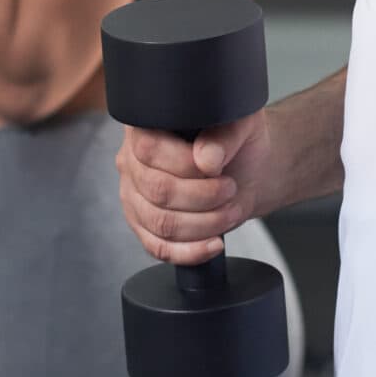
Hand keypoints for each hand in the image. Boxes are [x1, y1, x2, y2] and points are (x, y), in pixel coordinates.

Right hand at [119, 110, 269, 266]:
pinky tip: (215, 243)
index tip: (219, 170)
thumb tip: (206, 159)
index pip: (150, 150)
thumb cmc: (235, 142)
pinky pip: (158, 248)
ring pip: (159, 222)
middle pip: (156, 189)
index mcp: (145, 128)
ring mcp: (134, 197)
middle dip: (202, 196)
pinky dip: (191, 251)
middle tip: (230, 189)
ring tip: (230, 212)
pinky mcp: (144, 227)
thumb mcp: (239, 125)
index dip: (186, 165)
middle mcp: (131, 162)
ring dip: (203, 224)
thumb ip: (223, 136)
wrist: (244, 169)